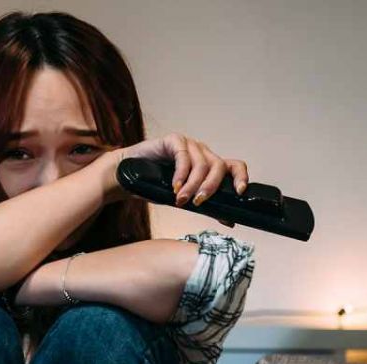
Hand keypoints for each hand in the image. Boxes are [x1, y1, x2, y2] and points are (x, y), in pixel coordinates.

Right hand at [100, 132, 249, 227]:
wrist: (126, 177)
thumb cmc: (154, 186)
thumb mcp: (185, 199)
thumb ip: (207, 206)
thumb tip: (230, 220)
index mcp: (209, 165)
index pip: (233, 166)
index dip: (240, 177)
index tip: (240, 192)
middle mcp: (202, 153)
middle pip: (218, 165)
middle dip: (211, 186)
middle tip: (199, 202)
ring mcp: (188, 145)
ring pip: (201, 163)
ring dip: (192, 184)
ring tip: (180, 199)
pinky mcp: (173, 140)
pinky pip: (183, 156)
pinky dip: (181, 174)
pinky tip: (174, 186)